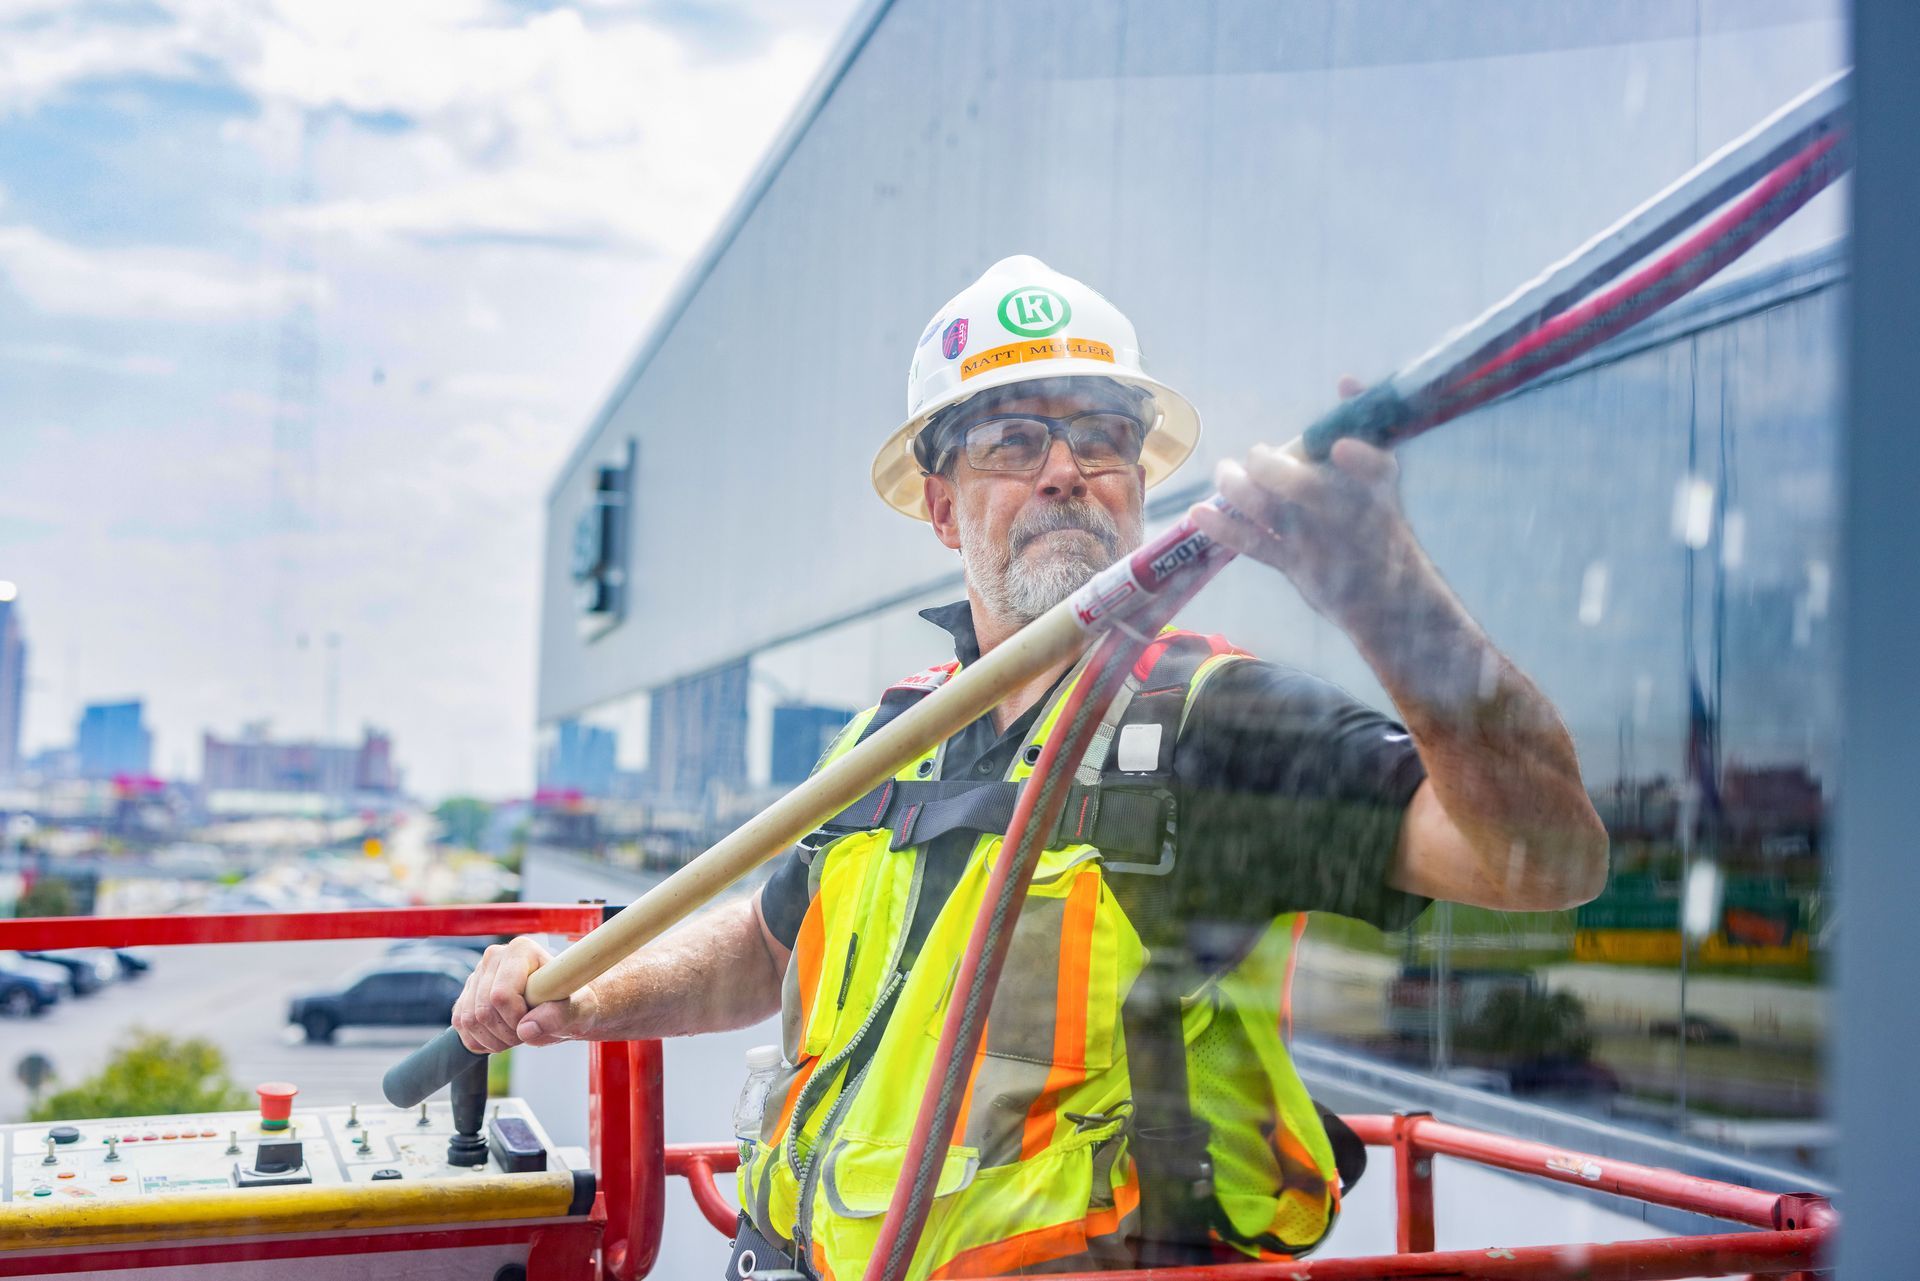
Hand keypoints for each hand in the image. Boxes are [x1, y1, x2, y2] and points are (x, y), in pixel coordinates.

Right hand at [452, 936, 599, 1051]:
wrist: (565, 1006)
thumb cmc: (575, 1003)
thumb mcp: (579, 1009)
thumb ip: (558, 1016)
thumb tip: (526, 1029)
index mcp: (521, 949)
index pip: (502, 995)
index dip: (516, 1019)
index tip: (536, 1023)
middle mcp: (494, 956)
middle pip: (483, 1010)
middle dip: (507, 1033)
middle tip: (529, 1033)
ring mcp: (477, 975)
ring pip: (468, 1021)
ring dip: (494, 1040)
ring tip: (518, 1035)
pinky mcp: (467, 994)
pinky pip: (460, 1026)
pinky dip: (480, 1041)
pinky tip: (502, 1037)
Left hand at [1188, 380, 1418, 627]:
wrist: (1388, 591)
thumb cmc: (1378, 519)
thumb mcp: (1383, 475)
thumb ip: (1362, 426)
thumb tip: (1345, 380)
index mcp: (1378, 488)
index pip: (1376, 470)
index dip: (1359, 459)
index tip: (1339, 447)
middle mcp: (1351, 517)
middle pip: (1313, 493)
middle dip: (1277, 472)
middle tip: (1258, 454)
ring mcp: (1319, 544)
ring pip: (1276, 515)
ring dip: (1242, 491)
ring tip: (1225, 472)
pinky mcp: (1294, 565)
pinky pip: (1255, 545)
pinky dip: (1225, 529)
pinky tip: (1199, 512)